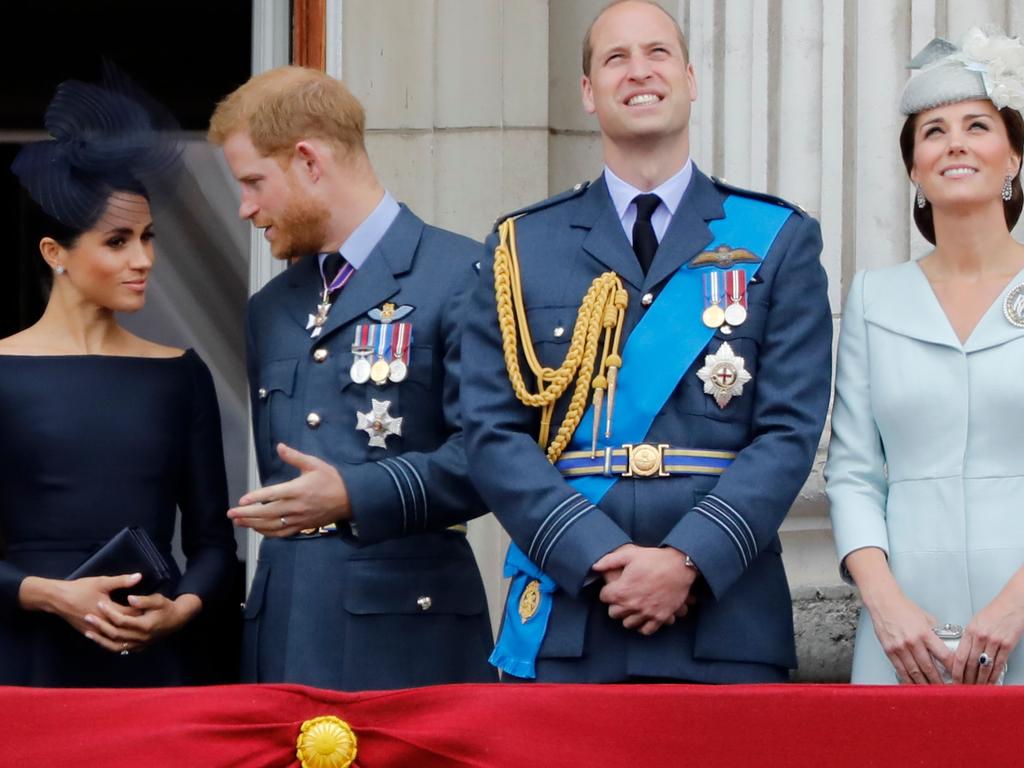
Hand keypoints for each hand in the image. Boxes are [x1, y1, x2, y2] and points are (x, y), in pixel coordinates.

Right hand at [20, 573, 143, 639]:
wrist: (57, 599)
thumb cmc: (80, 589)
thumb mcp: (102, 582)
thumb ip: (121, 581)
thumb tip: (139, 577)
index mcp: (108, 610)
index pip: (130, 614)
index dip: (142, 612)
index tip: (154, 609)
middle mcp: (102, 624)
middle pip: (124, 627)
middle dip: (136, 623)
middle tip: (150, 620)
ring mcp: (94, 631)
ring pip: (114, 637)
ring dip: (126, 633)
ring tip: (139, 629)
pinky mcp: (88, 633)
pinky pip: (104, 640)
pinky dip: (114, 639)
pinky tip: (123, 637)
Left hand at [86, 593, 201, 653]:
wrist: (177, 620)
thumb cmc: (167, 607)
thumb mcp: (158, 600)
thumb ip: (143, 600)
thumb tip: (129, 598)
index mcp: (145, 625)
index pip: (122, 620)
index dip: (109, 612)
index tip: (99, 604)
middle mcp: (140, 638)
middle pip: (115, 634)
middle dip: (100, 625)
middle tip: (87, 616)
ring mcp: (139, 645)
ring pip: (115, 645)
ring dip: (100, 640)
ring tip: (88, 632)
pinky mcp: (138, 648)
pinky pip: (120, 649)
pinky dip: (108, 645)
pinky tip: (100, 640)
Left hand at [227, 442, 350, 536]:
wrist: (350, 500)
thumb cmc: (332, 480)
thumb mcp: (315, 464)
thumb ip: (294, 456)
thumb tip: (279, 447)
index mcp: (298, 490)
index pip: (272, 495)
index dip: (255, 498)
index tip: (241, 500)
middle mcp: (296, 507)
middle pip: (267, 513)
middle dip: (246, 514)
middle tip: (230, 513)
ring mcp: (299, 519)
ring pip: (271, 525)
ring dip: (253, 524)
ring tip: (238, 522)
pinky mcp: (302, 526)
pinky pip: (281, 533)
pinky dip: (266, 533)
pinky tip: (256, 529)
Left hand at [592, 544, 696, 635]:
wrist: (680, 566)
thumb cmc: (654, 559)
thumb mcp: (630, 554)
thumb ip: (610, 561)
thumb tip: (595, 566)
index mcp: (622, 590)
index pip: (604, 597)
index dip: (607, 591)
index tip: (613, 587)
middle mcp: (632, 605)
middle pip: (613, 613)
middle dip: (615, 605)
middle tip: (622, 597)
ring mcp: (646, 613)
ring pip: (628, 623)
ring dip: (627, 616)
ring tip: (632, 607)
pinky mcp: (660, 617)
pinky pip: (646, 630)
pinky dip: (643, 625)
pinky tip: (643, 617)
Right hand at [865, 591, 951, 684]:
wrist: (883, 602)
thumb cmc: (903, 607)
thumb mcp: (926, 617)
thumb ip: (935, 632)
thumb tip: (942, 644)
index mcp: (925, 633)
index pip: (944, 656)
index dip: (952, 669)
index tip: (957, 677)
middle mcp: (913, 642)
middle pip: (929, 668)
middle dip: (939, 682)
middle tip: (946, 690)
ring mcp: (900, 648)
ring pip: (915, 673)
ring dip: (924, 685)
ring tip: (932, 691)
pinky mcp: (889, 651)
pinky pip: (900, 670)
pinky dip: (908, 680)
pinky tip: (914, 685)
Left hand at [953, 590, 1023, 683]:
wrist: (1012, 605)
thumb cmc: (993, 612)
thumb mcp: (974, 622)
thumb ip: (968, 638)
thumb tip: (962, 655)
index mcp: (970, 631)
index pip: (959, 656)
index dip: (956, 671)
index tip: (954, 679)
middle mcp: (981, 637)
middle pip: (970, 664)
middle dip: (966, 679)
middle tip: (963, 688)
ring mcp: (994, 642)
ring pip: (984, 667)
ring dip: (979, 680)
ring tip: (976, 688)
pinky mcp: (1007, 646)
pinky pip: (999, 665)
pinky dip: (994, 676)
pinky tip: (990, 682)